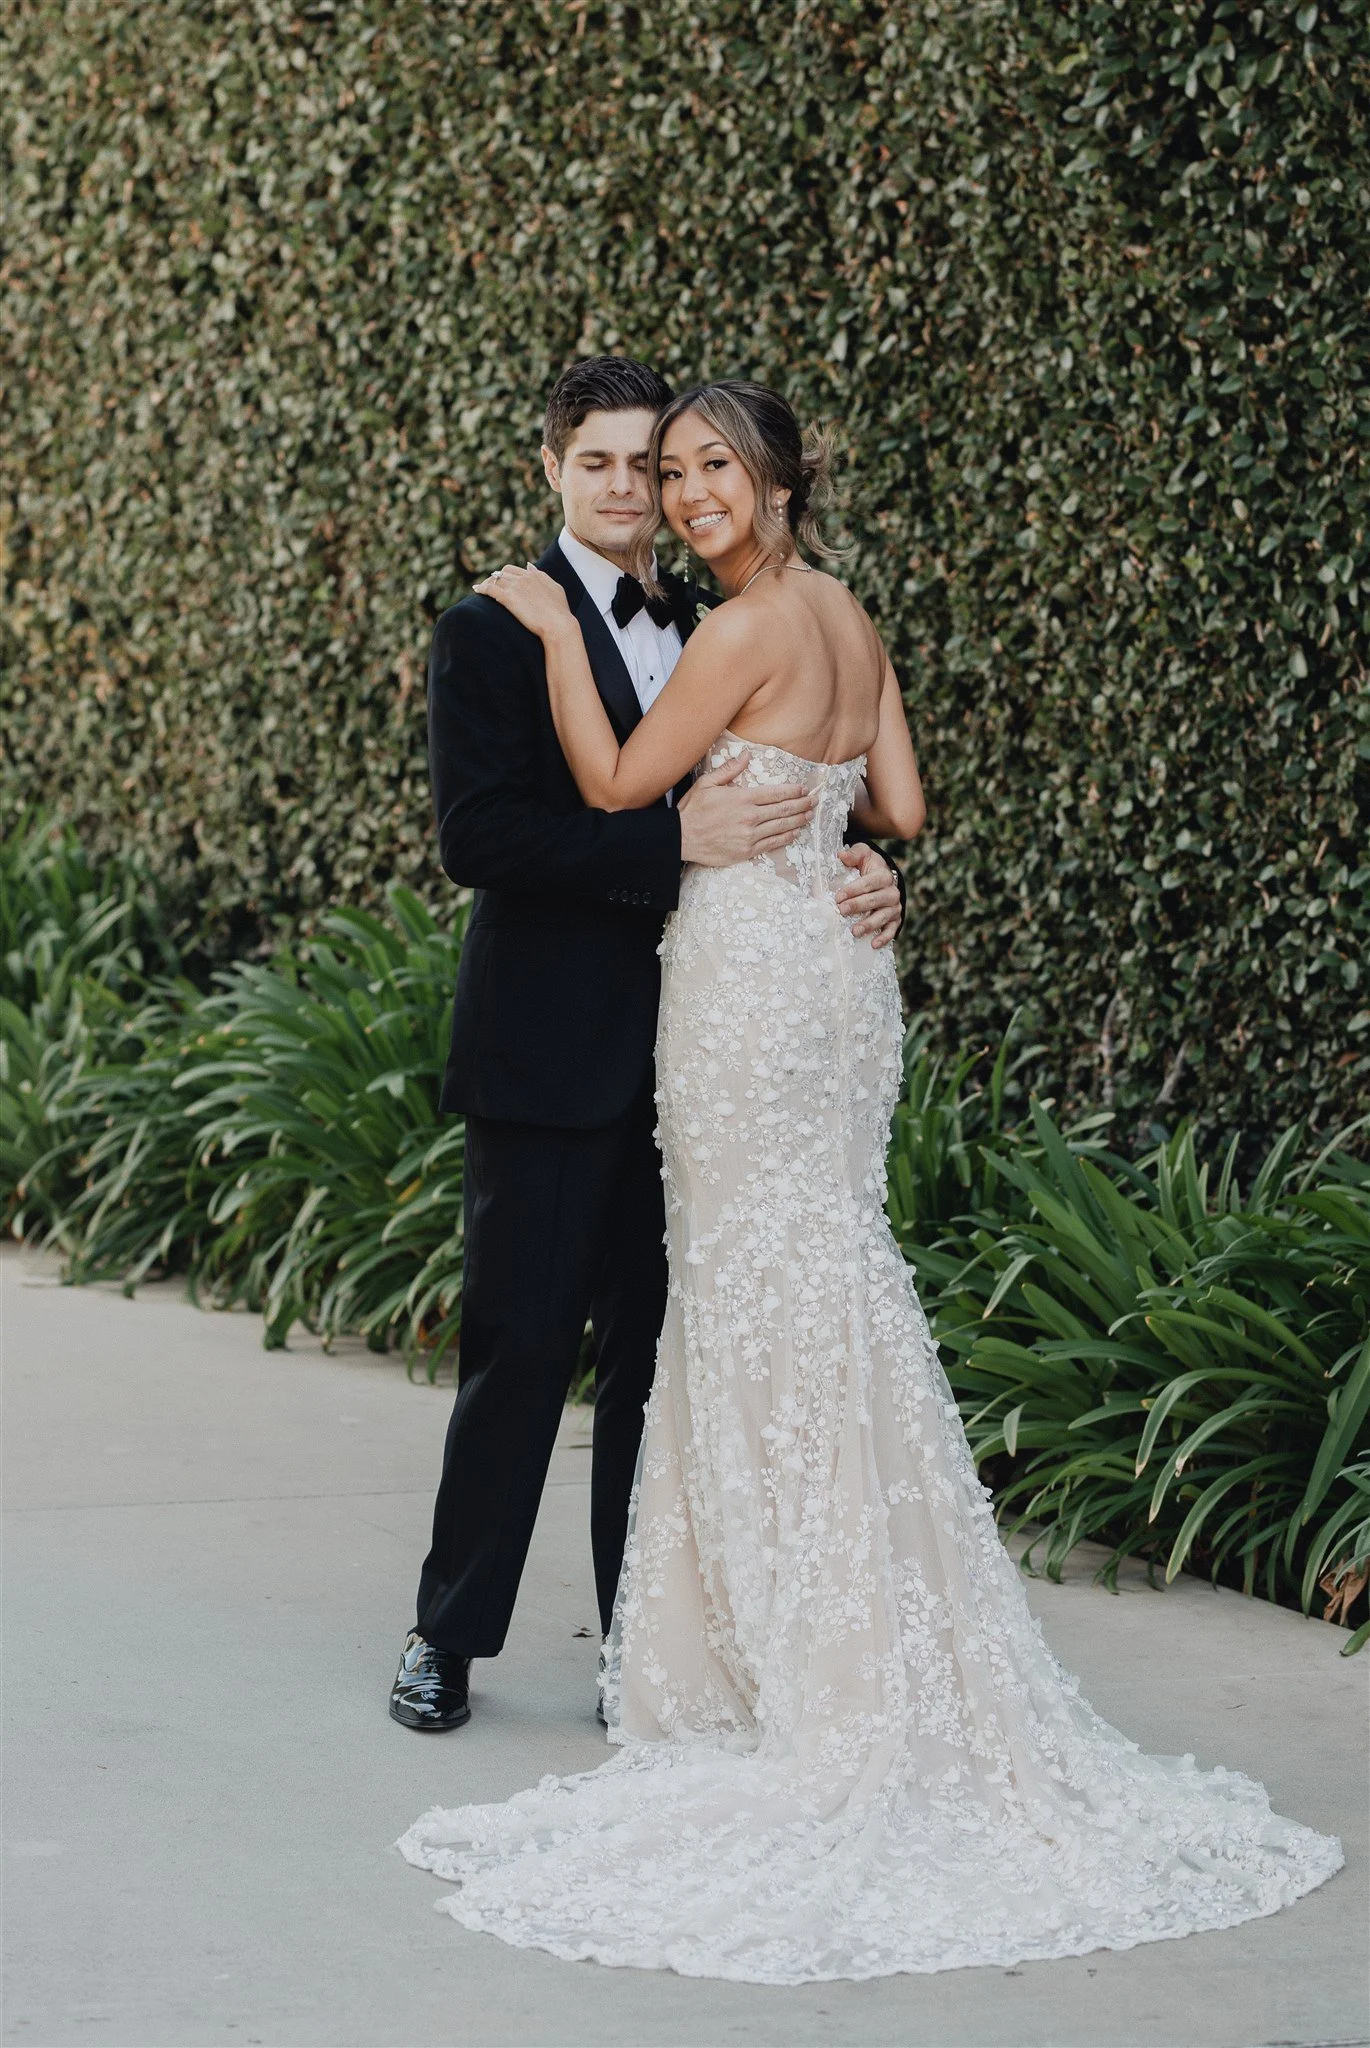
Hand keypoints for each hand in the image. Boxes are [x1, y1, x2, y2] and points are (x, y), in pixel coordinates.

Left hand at [474, 563, 573, 641]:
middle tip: (490, 586)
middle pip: (503, 572)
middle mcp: (524, 577)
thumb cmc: (560, 611)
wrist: (558, 625)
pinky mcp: (508, 598)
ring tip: (480, 589)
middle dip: (496, 578)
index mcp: (535, 575)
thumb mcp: (555, 589)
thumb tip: (529, 566)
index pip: (515, 570)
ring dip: (486, 583)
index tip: (502, 582)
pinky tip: (476, 591)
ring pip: (495, 579)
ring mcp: (516, 587)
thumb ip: (541, 576)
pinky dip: (481, 588)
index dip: (506, 575)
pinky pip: (490, 589)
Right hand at [678, 753, 819, 867]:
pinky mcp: (746, 851)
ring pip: (781, 826)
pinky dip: (785, 837)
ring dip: (797, 820)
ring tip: (808, 815)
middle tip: (814, 800)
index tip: (803, 788)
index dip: (792, 791)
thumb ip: (729, 770)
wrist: (681, 838)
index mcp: (742, 798)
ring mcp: (750, 836)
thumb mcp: (707, 783)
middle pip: (783, 809)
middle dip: (801, 804)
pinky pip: (772, 844)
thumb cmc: (692, 810)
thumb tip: (746, 756)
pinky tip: (793, 833)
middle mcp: (750, 817)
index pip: (775, 793)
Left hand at [835, 843, 900, 947]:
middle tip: (841, 911)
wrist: (881, 877)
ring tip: (855, 931)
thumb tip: (842, 855)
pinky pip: (892, 930)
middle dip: (858, 906)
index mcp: (883, 875)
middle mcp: (892, 892)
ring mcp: (894, 907)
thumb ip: (853, 854)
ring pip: (883, 916)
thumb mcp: (862, 854)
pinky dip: (884, 937)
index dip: (854, 890)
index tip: (838, 896)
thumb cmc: (868, 866)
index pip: (869, 883)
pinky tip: (873, 944)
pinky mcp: (895, 919)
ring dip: (869, 924)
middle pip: (875, 900)